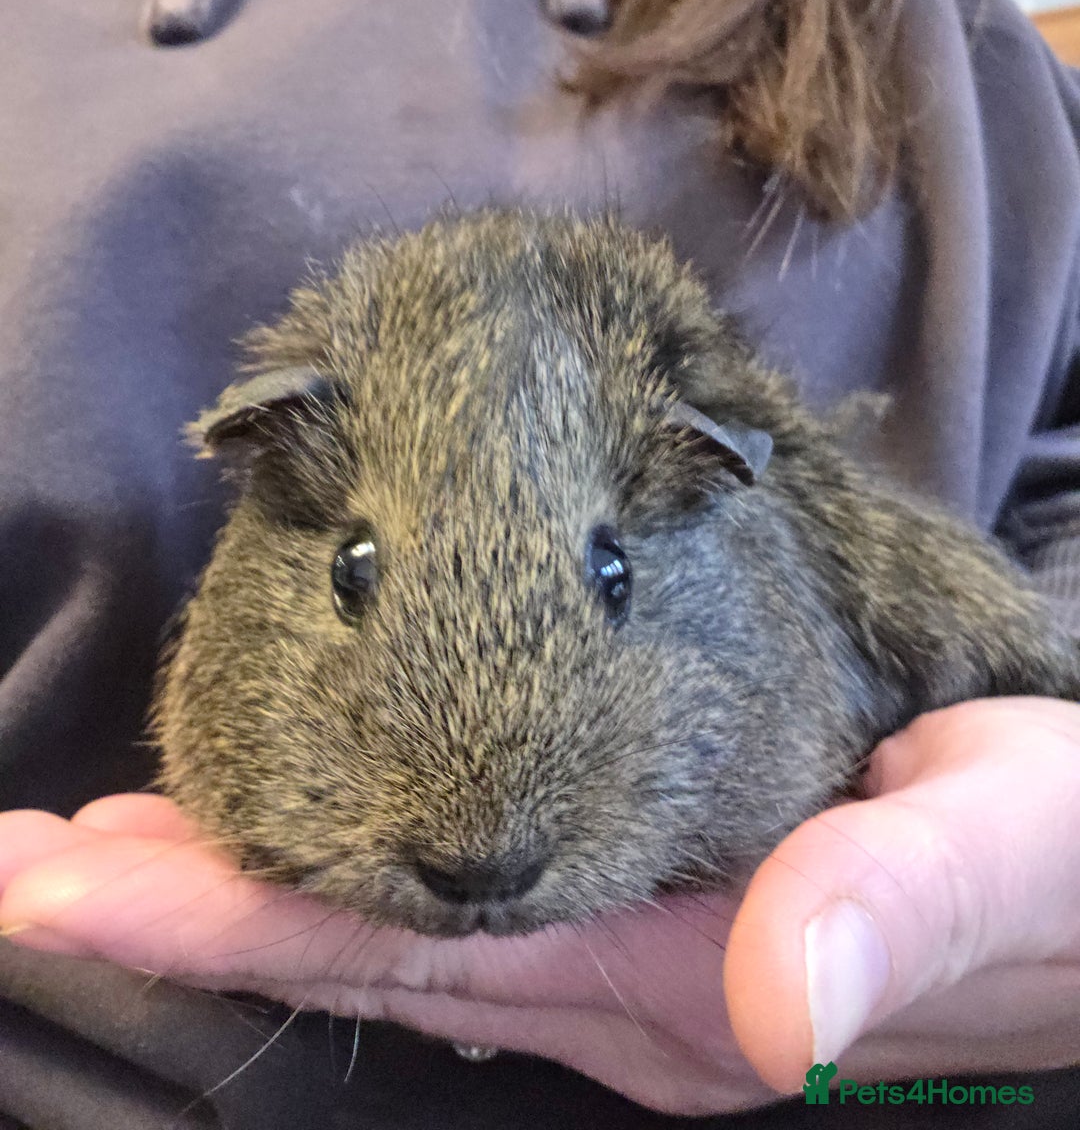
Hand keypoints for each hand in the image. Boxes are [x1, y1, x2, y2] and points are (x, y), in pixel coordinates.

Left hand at [2, 697, 1078, 1114]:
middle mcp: (632, 994)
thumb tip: (786, 1008)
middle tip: (27, 870)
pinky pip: (469, 916)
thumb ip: (901, 913)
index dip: (240, 919)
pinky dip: (357, 885)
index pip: (418, 946)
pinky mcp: (659, 928)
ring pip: (405, 940)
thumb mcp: (1012, 850)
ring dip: (253, 899)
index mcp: (691, 978)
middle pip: (371, 956)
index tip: (74, 885)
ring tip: (110, 853)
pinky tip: (300, 846)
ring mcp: (637, 971)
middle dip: (189, 916)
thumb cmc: (1064, 851)